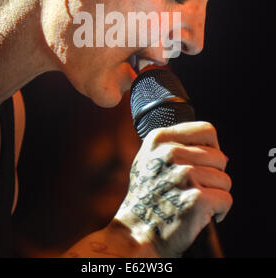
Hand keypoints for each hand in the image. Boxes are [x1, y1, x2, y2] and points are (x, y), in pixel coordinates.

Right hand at [114, 121, 231, 257]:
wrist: (136, 232)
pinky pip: (226, 198)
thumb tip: (219, 151)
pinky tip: (202, 215)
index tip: (203, 163)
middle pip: (219, 157)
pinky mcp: (196, 200)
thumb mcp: (149, 158)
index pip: (207, 131)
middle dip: (214, 175)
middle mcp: (170, 153)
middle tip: (196, 188)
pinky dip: (219, 211)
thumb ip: (176, 144)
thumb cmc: (146, 196)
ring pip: (224, 179)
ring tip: (195, 201)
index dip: (211, 148)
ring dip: (215, 194)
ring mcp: (184, 175)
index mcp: (159, 139)